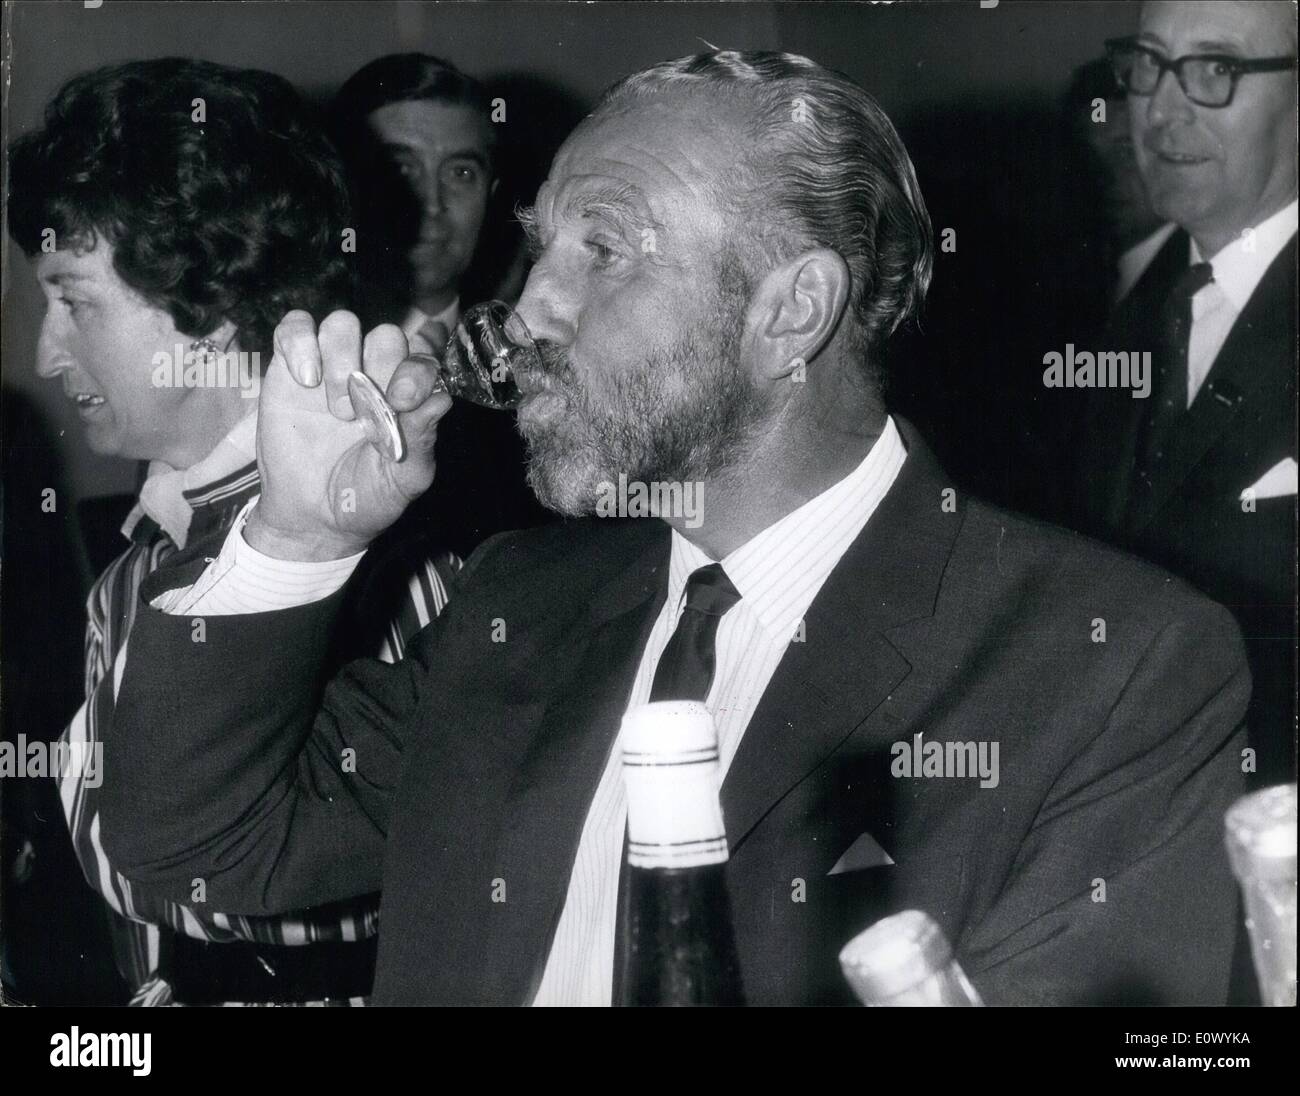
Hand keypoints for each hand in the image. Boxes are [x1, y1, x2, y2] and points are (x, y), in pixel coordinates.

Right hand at [247, 310, 451, 560]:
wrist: (312, 519)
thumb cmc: (365, 498)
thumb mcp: (402, 480)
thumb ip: (421, 441)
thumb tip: (440, 401)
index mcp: (407, 396)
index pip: (424, 357)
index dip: (418, 370)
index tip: (403, 402)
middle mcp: (373, 374)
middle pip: (387, 335)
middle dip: (380, 365)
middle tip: (363, 413)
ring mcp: (331, 367)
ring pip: (343, 323)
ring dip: (342, 358)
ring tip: (337, 410)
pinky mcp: (290, 367)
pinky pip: (295, 326)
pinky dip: (300, 342)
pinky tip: (305, 380)